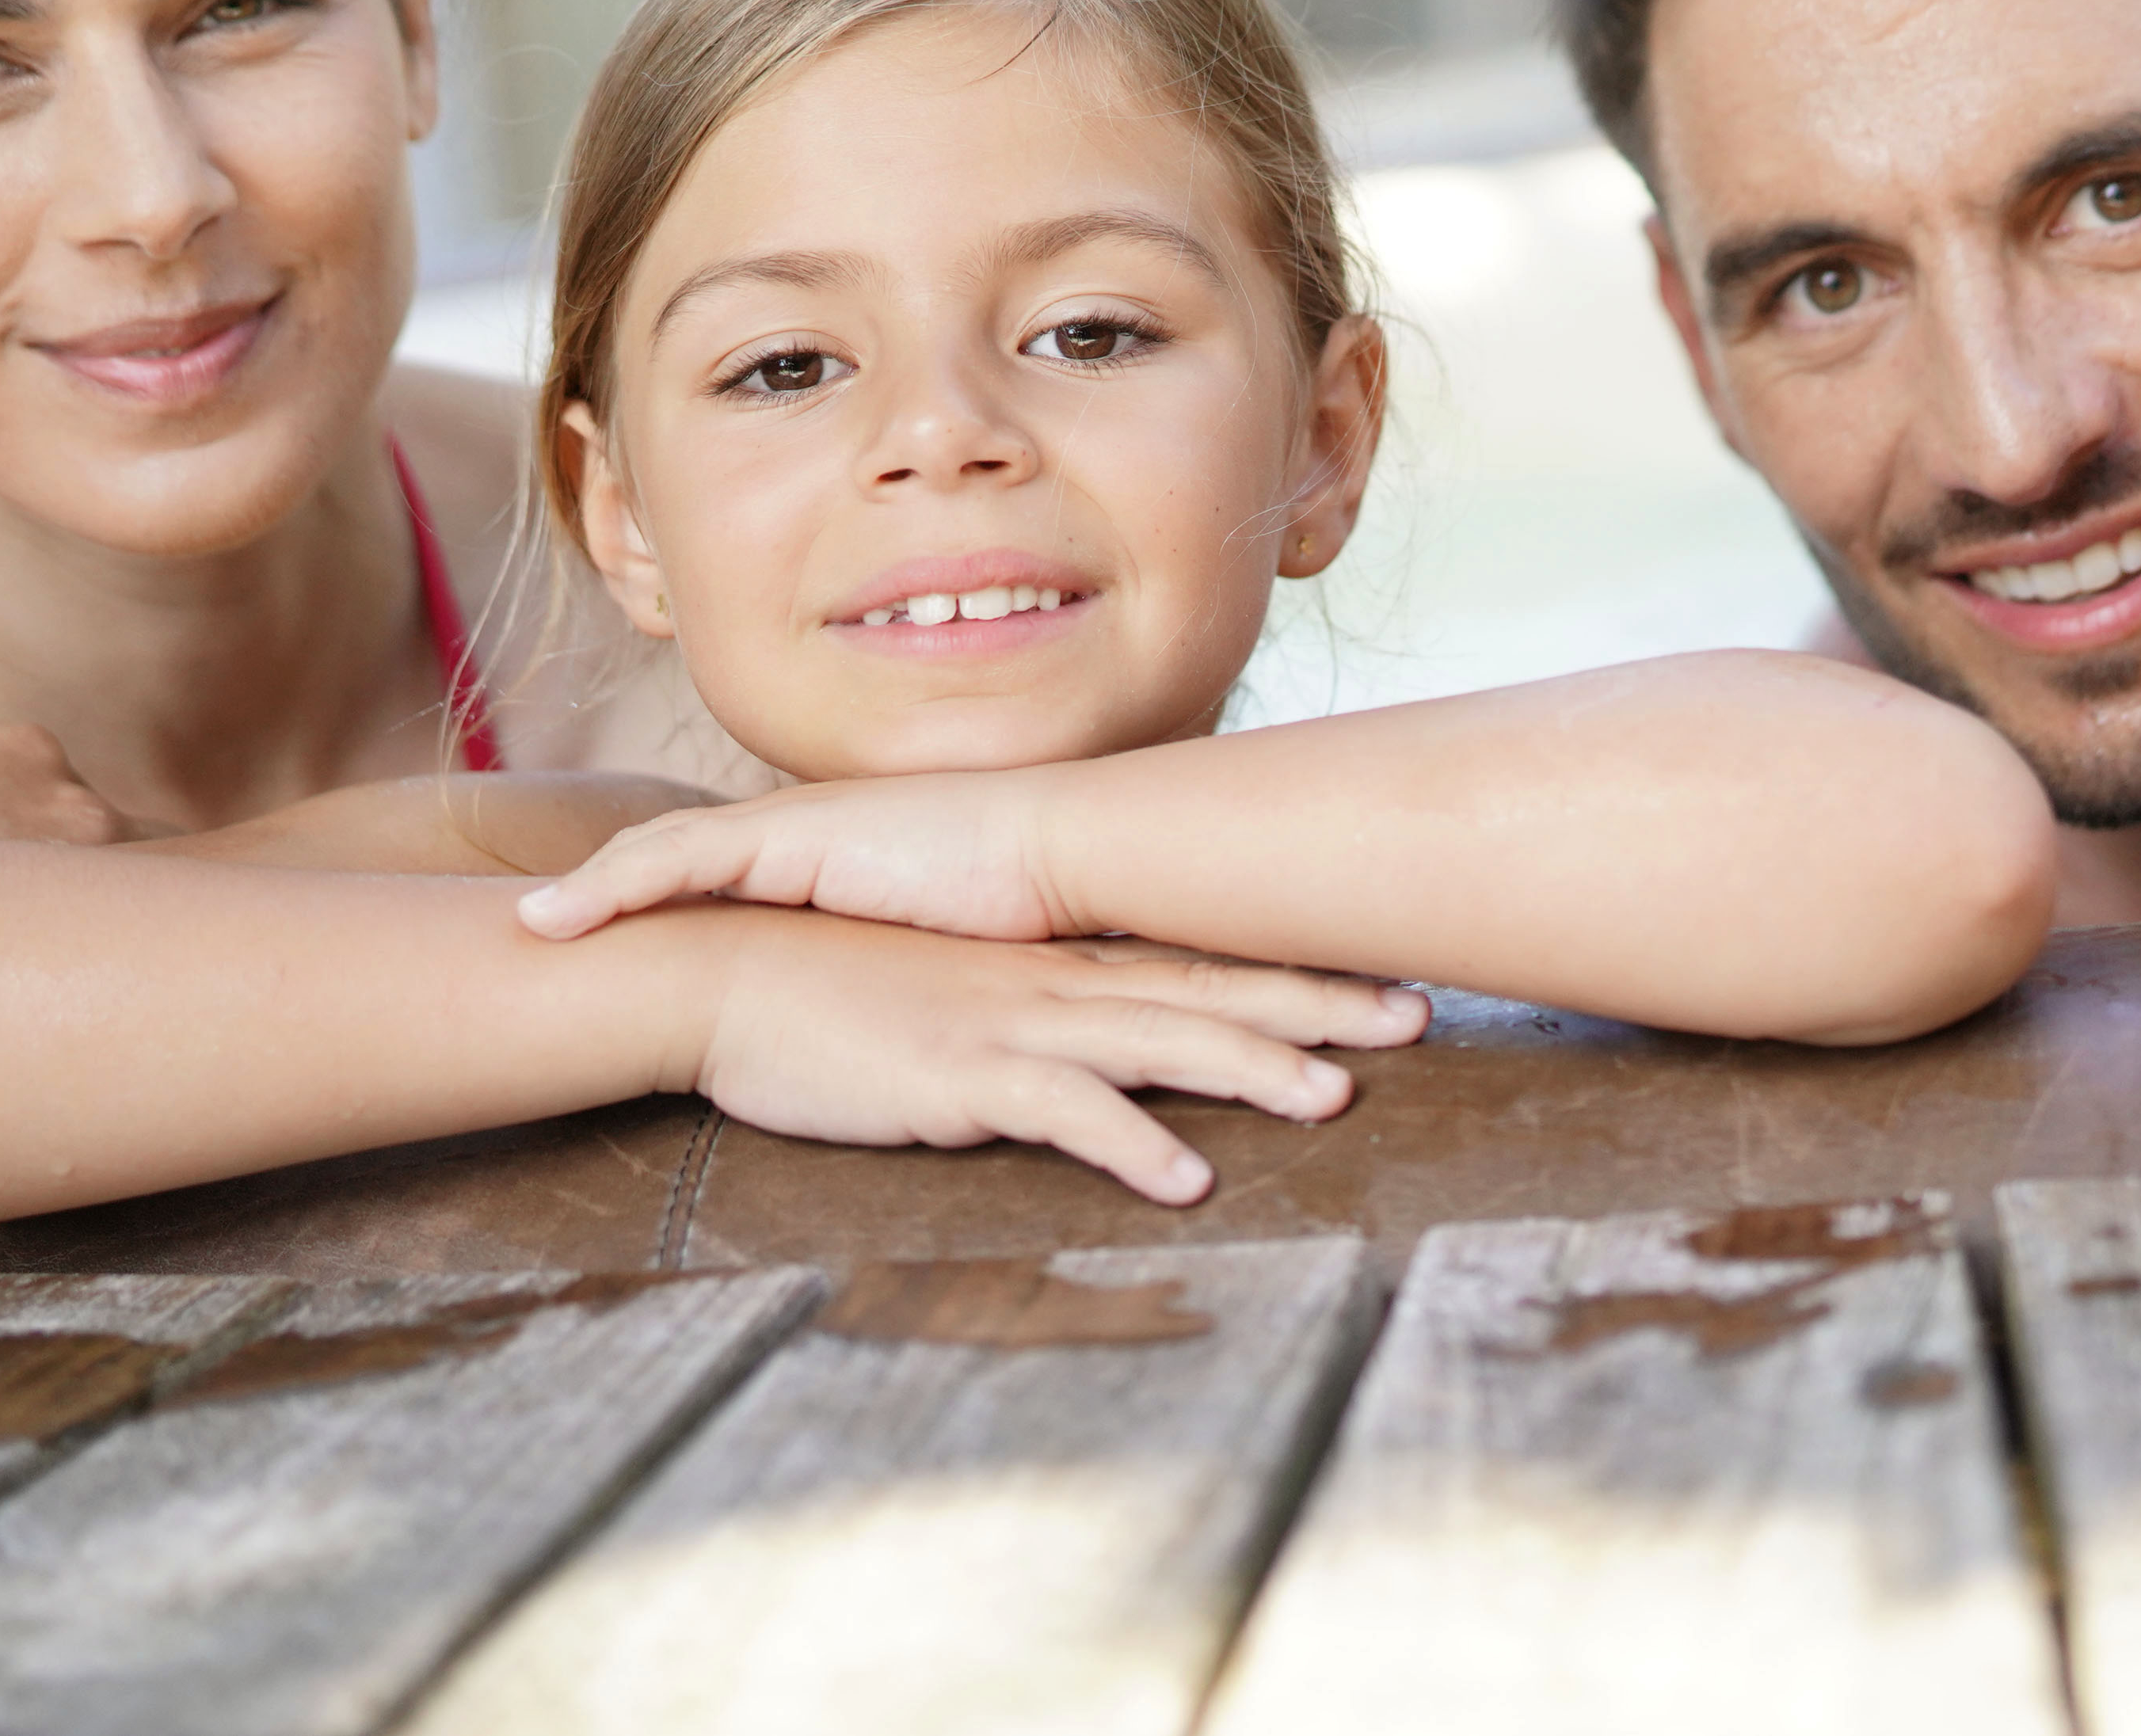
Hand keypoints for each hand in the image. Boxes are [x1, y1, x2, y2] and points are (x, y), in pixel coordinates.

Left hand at [522, 770, 1074, 943]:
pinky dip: (608, 884)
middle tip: (532, 923)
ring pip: (656, 850)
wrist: (1054, 852)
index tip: (598, 930)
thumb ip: (886, 966)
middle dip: (600, 884)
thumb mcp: (928, 946)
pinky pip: (672, 858)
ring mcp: (787, 829)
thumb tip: (866, 1014)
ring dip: (588, 887)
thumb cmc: (1013, 906)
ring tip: (528, 925)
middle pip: (668, 849)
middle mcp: (794, 831)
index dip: (650, 892)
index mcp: (824, 854)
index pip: (716, 867)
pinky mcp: (787, 838)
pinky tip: (555, 916)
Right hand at [688, 910, 1429, 1203]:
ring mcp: (1009, 1024)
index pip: (1193, 963)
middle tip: (1419, 1019)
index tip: (1378, 983)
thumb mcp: (939, 995)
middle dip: (1317, 1006)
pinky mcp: (960, 1073)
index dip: (1291, 972)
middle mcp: (1050, 985)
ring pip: (1159, 1042)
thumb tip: (1069, 1044)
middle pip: (1208, 992)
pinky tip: (1190, 1178)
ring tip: (1339, 1101)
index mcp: (1050, 965)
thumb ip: (1009, 1014)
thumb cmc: (822, 985)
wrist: (722, 967)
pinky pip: (1064, 1112)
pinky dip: (1132, 1143)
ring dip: (1253, 1068)